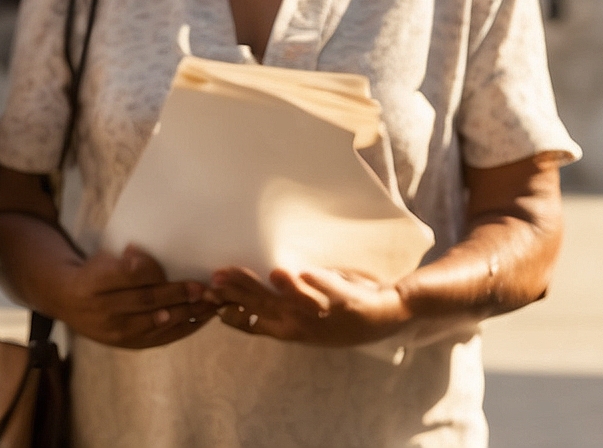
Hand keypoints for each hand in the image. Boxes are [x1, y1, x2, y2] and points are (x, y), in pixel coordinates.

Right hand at [39, 245, 212, 349]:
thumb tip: (144, 254)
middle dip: (178, 294)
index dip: (152, 270)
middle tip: (204, 288)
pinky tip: (202, 319)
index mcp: (94, 281)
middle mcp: (103, 310)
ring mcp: (115, 331)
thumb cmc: (94, 273)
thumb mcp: (102, 258)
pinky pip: (161, 337)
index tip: (173, 266)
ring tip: (210, 303)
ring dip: (188, 312)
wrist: (68, 303)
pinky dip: (184, 328)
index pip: (129, 275)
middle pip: (147, 301)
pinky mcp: (127, 344)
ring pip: (157, 322)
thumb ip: (125, 259)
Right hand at [209, 266, 412, 346]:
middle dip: (243, 292)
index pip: (256, 324)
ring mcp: (328, 316)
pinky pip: (330, 293)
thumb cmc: (347, 312)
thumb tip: (258, 283)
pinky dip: (316, 283)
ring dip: (280, 290)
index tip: (210, 300)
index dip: (233, 314)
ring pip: (297, 301)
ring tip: (264, 277)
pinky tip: (297, 274)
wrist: (392, 314)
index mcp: (294, 330)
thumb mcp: (312, 316)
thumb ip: (287, 302)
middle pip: (269, 307)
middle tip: (218, 278)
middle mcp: (306, 326)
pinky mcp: (349, 304)